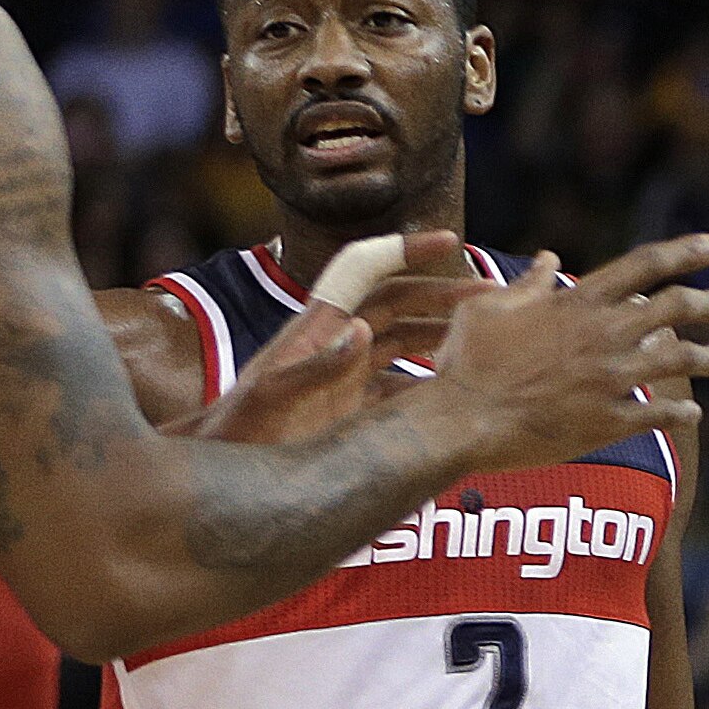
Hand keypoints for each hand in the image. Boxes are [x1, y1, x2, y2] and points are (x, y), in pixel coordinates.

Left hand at [192, 231, 489, 444]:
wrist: (214, 468)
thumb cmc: (236, 431)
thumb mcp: (271, 396)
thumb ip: (314, 365)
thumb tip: (361, 330)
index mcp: (317, 325)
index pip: (366, 268)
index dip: (406, 248)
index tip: (449, 240)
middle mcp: (333, 342)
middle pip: (398, 302)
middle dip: (444, 293)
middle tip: (494, 294)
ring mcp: (341, 375)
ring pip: (403, 343)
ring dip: (443, 336)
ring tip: (488, 341)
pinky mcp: (345, 408)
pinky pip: (397, 389)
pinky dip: (429, 386)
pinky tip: (459, 397)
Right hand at [419, 235, 708, 471]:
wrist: (462, 420)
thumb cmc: (466, 360)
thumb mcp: (490, 308)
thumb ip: (528, 284)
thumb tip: (549, 258)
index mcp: (579, 302)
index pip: (645, 265)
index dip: (686, 252)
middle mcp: (603, 335)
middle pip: (675, 309)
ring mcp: (609, 380)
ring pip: (678, 361)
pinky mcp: (606, 422)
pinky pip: (658, 416)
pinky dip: (680, 414)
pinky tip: (692, 415)